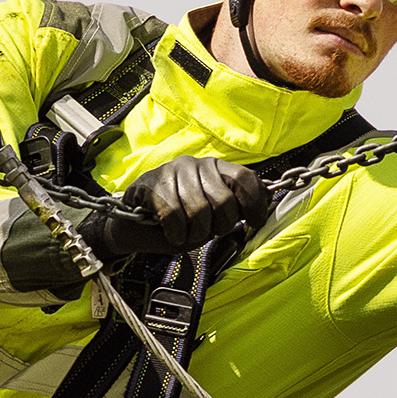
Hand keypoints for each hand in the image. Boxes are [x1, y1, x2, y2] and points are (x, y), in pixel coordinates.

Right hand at [83, 156, 269, 259]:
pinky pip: (174, 215)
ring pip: (199, 211)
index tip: (254, 223)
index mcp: (215, 168)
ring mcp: (172, 171)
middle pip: (224, 200)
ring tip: (185, 233)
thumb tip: (266, 203)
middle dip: (219, 227)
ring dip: (194, 234)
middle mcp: (196, 164)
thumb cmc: (176, 223)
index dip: (255, 203)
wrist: (131, 226)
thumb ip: (235, 208)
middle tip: (205, 232)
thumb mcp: (211, 217)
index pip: (245, 178)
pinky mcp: (151, 183)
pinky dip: (175, 233)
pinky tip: (170, 233)